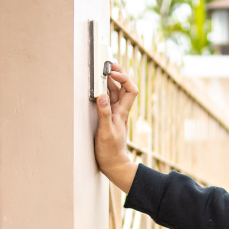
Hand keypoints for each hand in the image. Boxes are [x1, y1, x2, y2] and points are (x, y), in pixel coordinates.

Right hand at [94, 62, 138, 192]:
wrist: (113, 164)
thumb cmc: (110, 151)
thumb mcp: (105, 132)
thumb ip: (104, 113)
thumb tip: (102, 95)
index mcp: (122, 112)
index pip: (131, 89)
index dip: (124, 77)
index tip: (112, 72)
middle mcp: (120, 111)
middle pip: (123, 87)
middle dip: (117, 74)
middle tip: (107, 64)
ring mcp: (115, 114)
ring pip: (116, 92)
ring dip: (110, 81)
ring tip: (102, 72)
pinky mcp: (109, 118)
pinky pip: (109, 100)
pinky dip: (104, 91)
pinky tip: (98, 88)